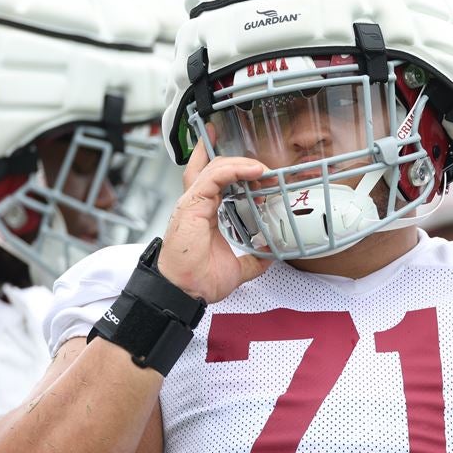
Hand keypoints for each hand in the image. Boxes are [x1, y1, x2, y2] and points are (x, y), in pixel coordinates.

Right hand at [156, 139, 271, 302]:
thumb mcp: (236, 268)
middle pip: (214, 167)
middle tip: (264, 168)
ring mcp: (193, 202)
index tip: (255, 167)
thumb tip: (268, 256)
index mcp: (204, 213)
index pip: (213, 179)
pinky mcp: (192, 205)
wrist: (184, 291)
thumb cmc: (198, 280)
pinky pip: (214, 177)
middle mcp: (197, 204)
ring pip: (216, 168)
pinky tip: (252, 171)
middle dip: (240, 161)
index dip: (231, 167)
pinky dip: (234, 170)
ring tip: (262, 169)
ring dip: (242, 164)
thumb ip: (252, 260)